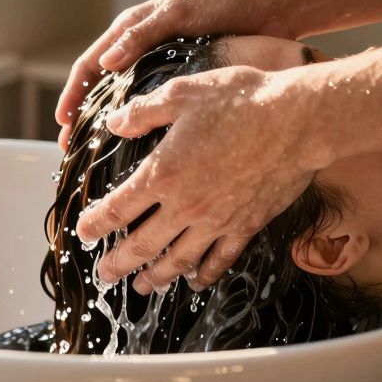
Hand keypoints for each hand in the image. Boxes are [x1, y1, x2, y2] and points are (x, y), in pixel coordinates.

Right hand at [55, 0, 287, 147]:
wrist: (269, 9)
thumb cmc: (223, 4)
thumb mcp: (179, 14)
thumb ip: (142, 34)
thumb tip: (106, 63)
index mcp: (132, 29)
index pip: (90, 64)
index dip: (72, 93)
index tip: (63, 121)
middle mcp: (140, 48)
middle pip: (100, 86)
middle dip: (82, 117)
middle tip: (70, 148)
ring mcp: (160, 65)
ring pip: (123, 98)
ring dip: (107, 124)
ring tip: (96, 154)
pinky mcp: (181, 79)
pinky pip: (150, 104)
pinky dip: (137, 122)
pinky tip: (138, 145)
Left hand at [75, 65, 328, 292]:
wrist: (298, 119)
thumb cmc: (240, 100)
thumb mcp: (181, 94)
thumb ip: (142, 113)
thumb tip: (114, 124)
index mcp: (162, 173)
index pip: (117, 209)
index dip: (96, 224)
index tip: (83, 233)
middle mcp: (185, 205)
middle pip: (142, 245)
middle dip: (118, 263)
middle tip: (103, 274)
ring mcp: (217, 220)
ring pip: (178, 260)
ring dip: (156, 276)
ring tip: (141, 287)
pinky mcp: (247, 225)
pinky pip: (220, 259)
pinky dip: (205, 274)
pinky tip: (195, 282)